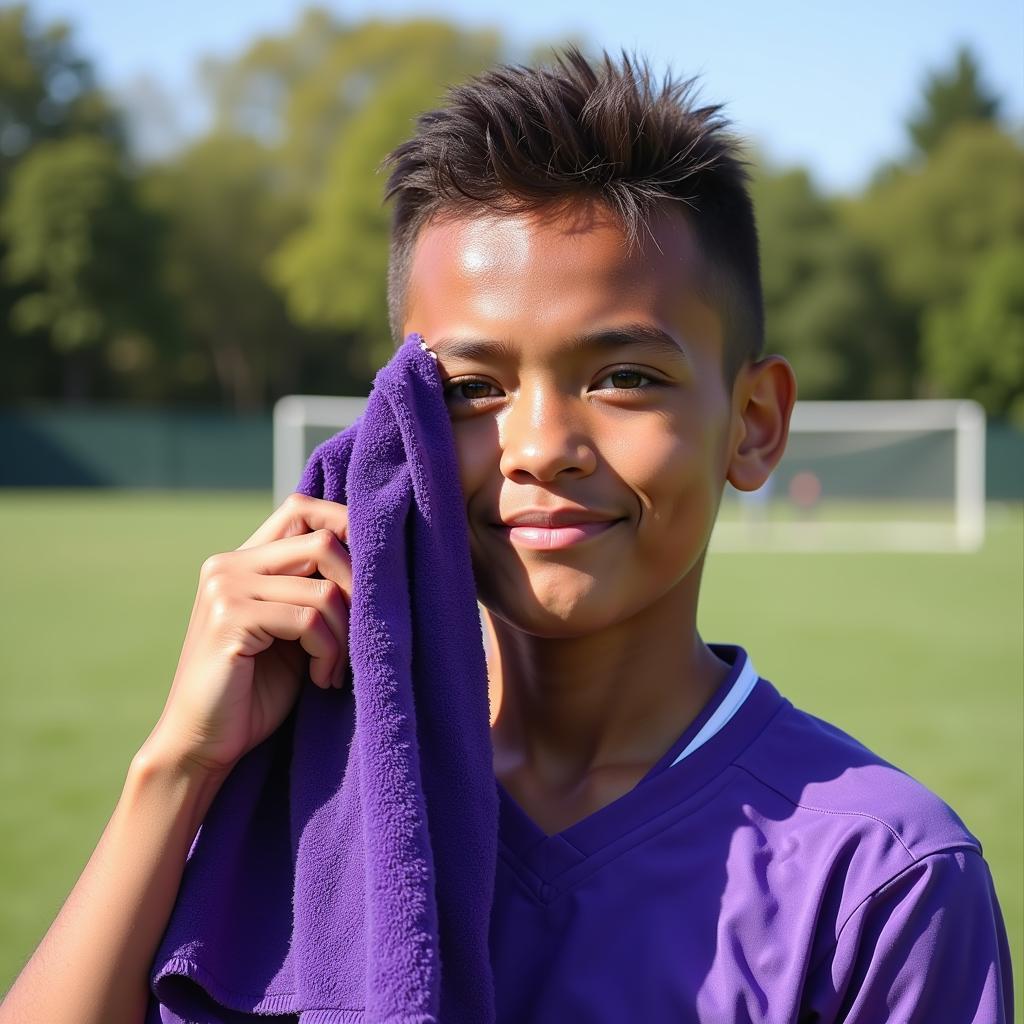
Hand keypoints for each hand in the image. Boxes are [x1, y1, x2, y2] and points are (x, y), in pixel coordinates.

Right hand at [137, 493, 351, 778]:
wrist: (202, 746)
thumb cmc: (256, 691)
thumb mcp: (294, 629)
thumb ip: (316, 589)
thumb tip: (376, 556)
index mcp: (244, 559)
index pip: (302, 507)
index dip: (346, 524)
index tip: (375, 572)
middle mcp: (229, 563)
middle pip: (322, 540)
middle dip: (359, 588)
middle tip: (363, 631)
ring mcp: (226, 588)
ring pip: (324, 589)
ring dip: (345, 635)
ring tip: (336, 668)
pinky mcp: (230, 619)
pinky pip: (310, 620)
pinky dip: (329, 653)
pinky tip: (322, 679)